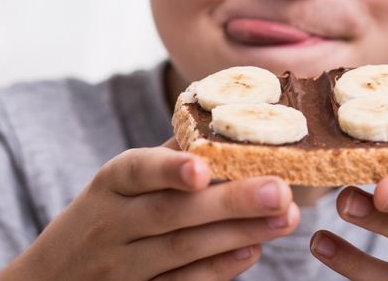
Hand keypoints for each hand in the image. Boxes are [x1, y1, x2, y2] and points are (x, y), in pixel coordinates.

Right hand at [0, 138, 298, 280]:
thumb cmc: (102, 218)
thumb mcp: (118, 185)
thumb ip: (165, 158)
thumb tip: (224, 120)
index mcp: (110, 185)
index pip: (136, 171)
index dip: (168, 169)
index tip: (203, 169)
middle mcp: (112, 225)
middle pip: (171, 214)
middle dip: (230, 203)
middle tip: (281, 189)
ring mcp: (123, 267)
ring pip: (183, 250)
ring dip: (238, 234)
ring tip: (285, 216)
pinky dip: (217, 270)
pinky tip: (252, 251)